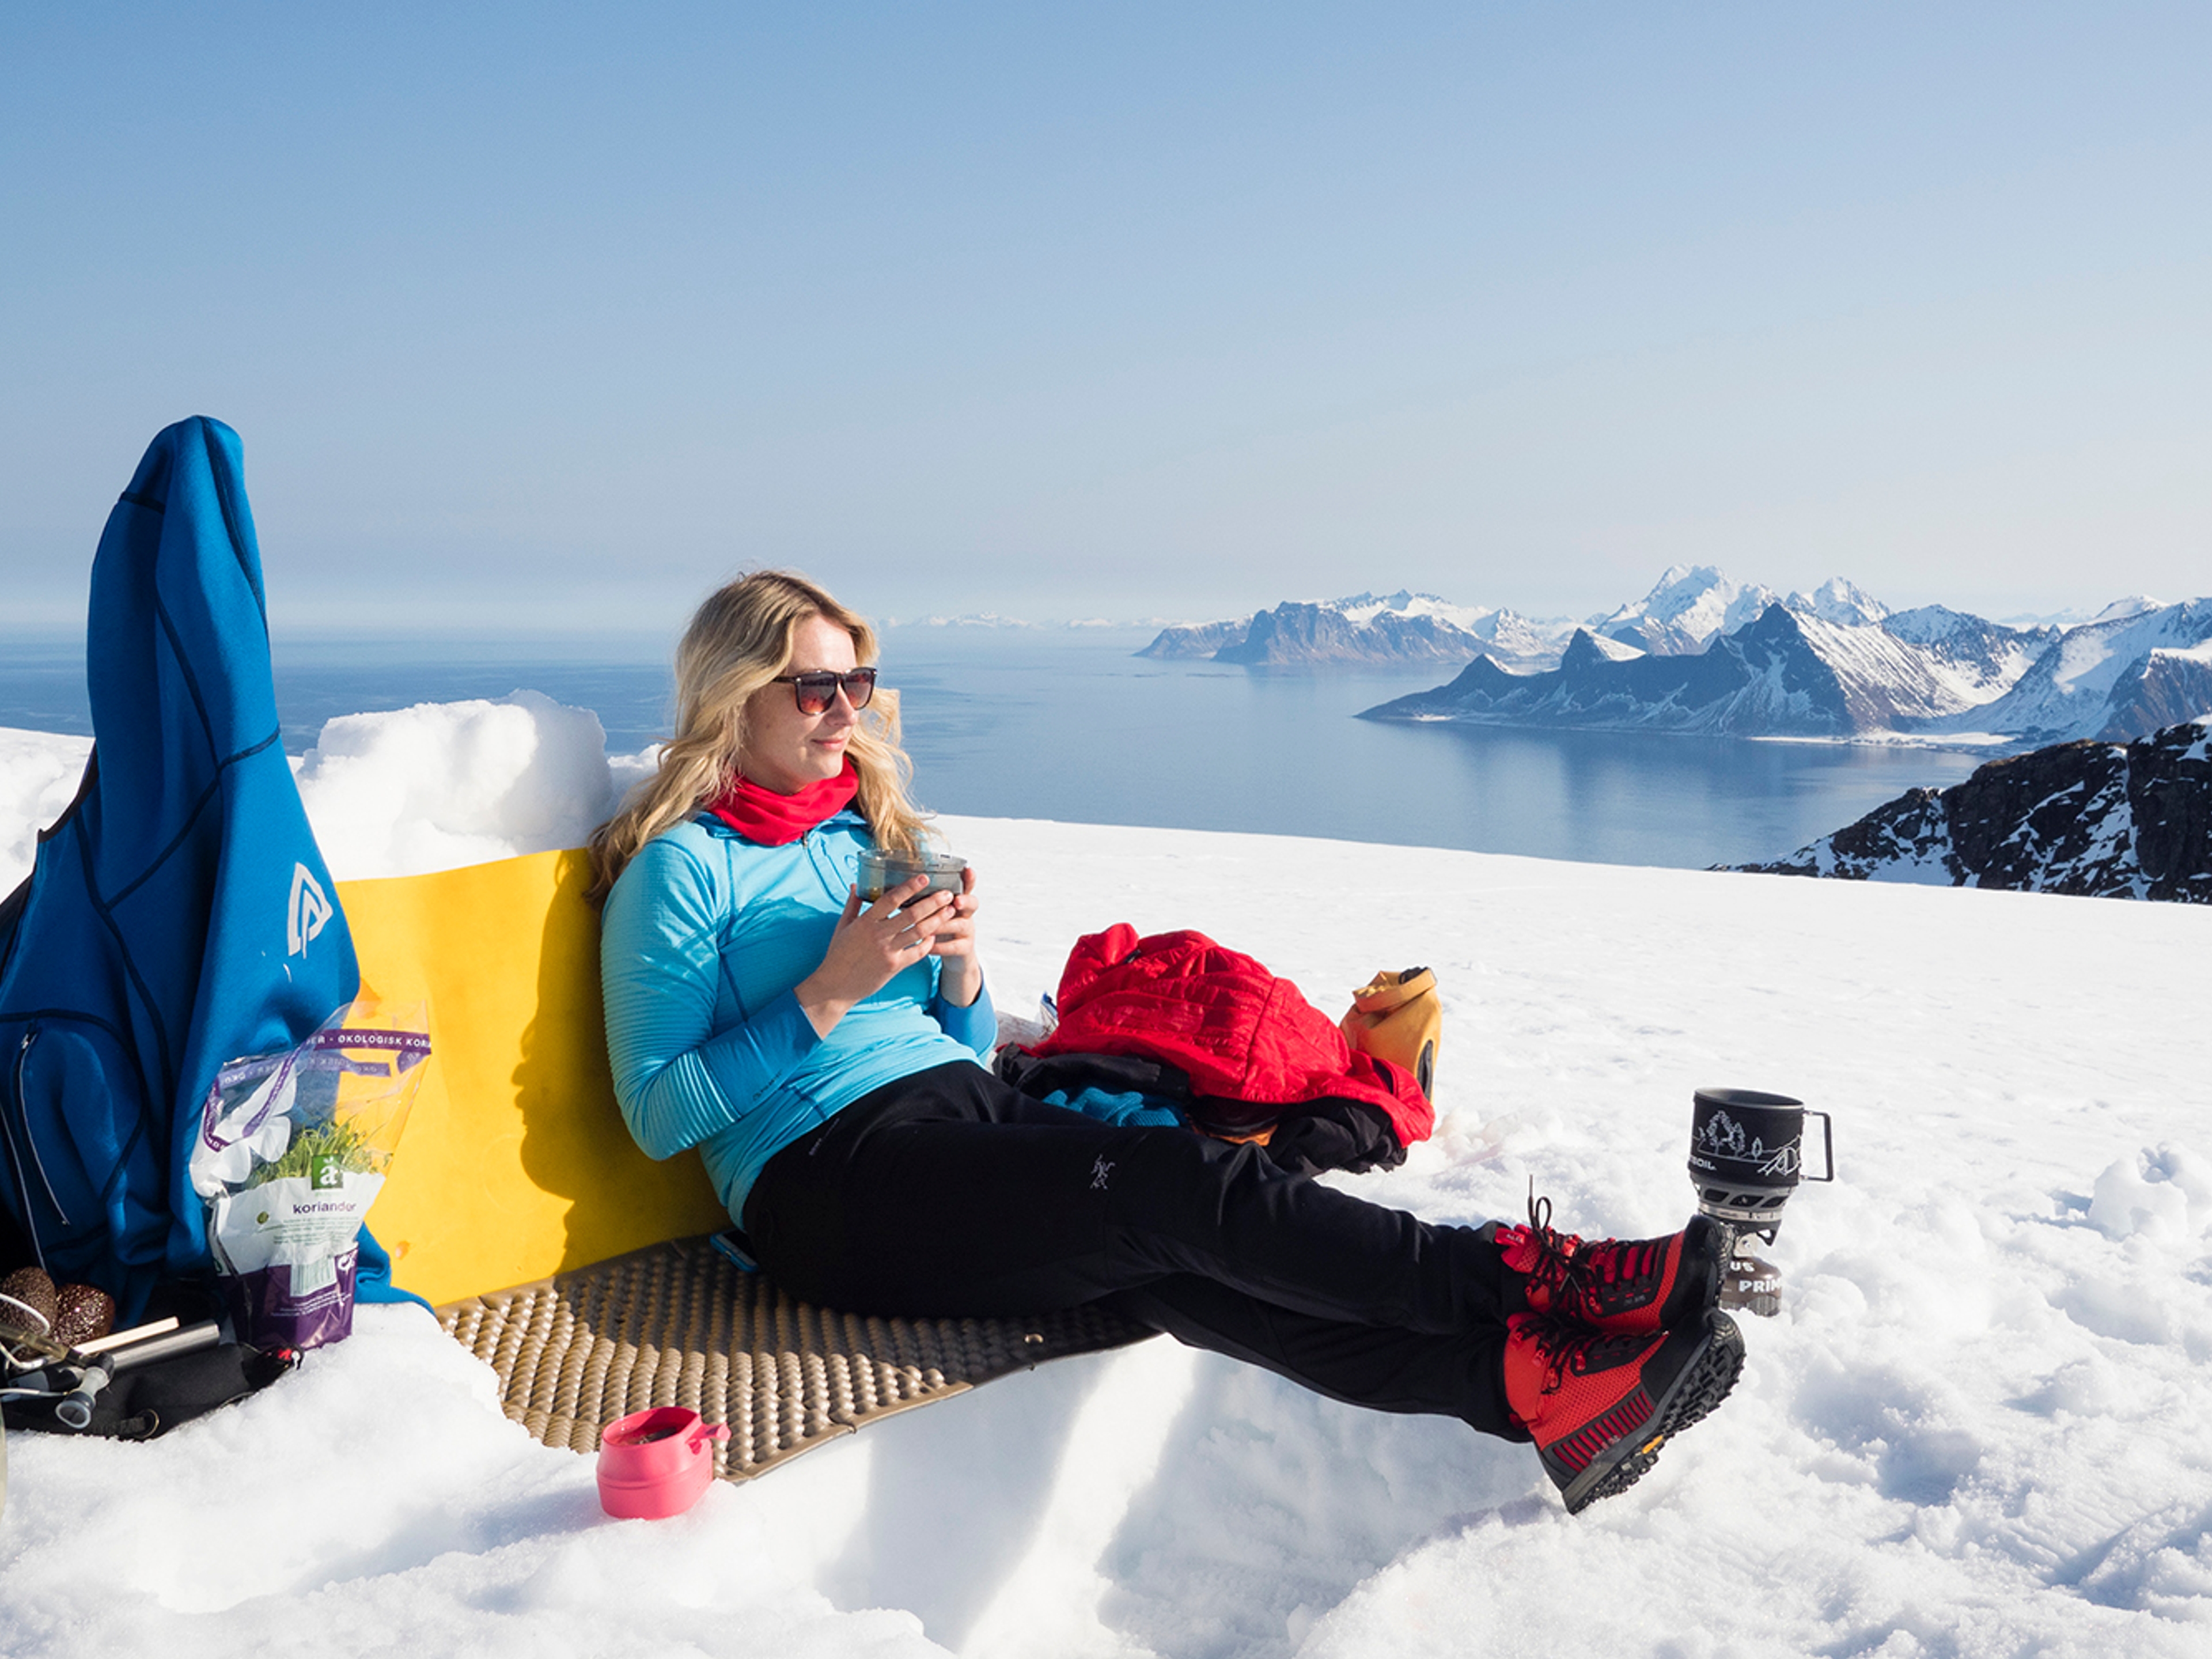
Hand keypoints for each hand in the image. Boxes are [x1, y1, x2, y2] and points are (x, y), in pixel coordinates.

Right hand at [795, 874, 958, 1036]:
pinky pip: (917, 953)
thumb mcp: (842, 926)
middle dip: (932, 903)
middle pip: (911, 915)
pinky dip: (927, 944)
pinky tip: (935, 936)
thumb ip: (852, 904)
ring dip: (937, 921)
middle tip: (948, 894)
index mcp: (865, 922)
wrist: (835, 985)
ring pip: (918, 932)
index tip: (924, 877)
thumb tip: (856, 885)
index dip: (909, 887)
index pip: (890, 899)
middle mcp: (879, 935)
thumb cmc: (837, 954)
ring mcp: (888, 951)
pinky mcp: (894, 966)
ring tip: (950, 911)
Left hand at [928, 865, 982, 1007]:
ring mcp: (967, 930)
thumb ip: (927, 899)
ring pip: (960, 925)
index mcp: (958, 900)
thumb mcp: (936, 910)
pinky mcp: (965, 948)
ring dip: (944, 925)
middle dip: (963, 900)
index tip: (967, 870)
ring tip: (930, 926)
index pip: (967, 886)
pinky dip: (940, 946)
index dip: (969, 878)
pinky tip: (928, 945)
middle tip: (955, 901)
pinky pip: (955, 947)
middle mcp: (966, 913)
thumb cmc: (938, 926)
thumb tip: (906, 885)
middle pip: (972, 903)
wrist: (953, 953)